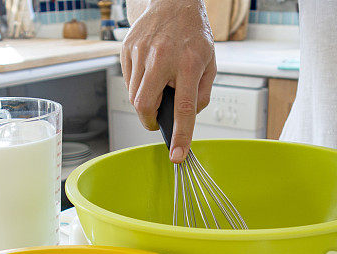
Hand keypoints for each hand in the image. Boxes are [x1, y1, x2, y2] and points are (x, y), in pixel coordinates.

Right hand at [120, 0, 215, 162]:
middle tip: (156, 119)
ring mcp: (141, 52)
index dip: (180, 136)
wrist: (174, 3)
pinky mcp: (127, 49)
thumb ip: (200, 96)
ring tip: (158, 85)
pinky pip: (128, 81)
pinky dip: (138, 85)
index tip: (176, 155)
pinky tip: (149, 72)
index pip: (183, 109)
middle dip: (148, 120)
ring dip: (145, 100)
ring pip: (133, 95)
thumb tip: (185, 119)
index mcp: (188, 64)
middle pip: (144, 105)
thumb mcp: (209, 65)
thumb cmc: (193, 35)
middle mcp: (161, 57)